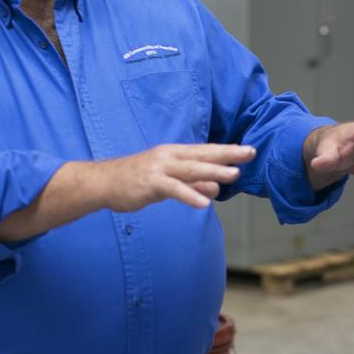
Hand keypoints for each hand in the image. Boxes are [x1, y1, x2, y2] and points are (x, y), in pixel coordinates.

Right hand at [95, 143, 255, 210]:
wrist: (103, 182)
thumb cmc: (137, 181)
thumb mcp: (169, 181)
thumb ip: (192, 184)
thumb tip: (215, 186)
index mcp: (175, 154)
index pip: (206, 151)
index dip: (227, 151)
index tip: (249, 151)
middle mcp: (170, 156)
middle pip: (203, 155)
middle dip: (228, 154)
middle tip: (250, 153)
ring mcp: (160, 168)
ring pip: (191, 169)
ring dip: (213, 171)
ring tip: (234, 175)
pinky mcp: (150, 183)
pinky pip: (173, 189)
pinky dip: (189, 195)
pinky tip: (203, 203)